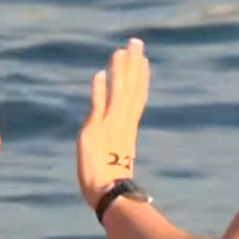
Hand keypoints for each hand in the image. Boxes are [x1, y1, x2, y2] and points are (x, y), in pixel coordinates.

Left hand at [78, 38, 149, 205]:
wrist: (110, 195)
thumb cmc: (114, 185)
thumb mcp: (117, 161)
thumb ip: (118, 147)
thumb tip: (122, 146)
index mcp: (128, 128)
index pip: (137, 97)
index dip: (140, 78)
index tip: (143, 60)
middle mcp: (122, 122)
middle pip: (131, 88)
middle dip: (133, 64)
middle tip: (136, 43)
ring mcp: (109, 125)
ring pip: (119, 92)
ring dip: (120, 71)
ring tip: (122, 50)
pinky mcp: (95, 131)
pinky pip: (99, 106)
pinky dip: (100, 90)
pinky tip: (100, 74)